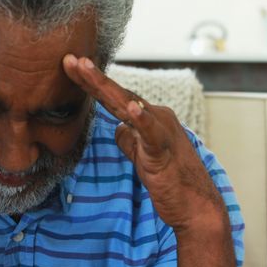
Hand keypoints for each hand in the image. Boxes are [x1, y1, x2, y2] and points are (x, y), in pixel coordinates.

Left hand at [63, 55, 225, 232]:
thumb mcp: (143, 157)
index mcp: (149, 119)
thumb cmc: (172, 182)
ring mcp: (161, 132)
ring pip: (128, 104)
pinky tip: (130, 108)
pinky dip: (141, 119)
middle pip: (117, 94)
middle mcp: (157, 118)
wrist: (197, 207)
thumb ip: (131, 140)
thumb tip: (119, 128)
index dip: (92, 83)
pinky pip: (151, 133)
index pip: (115, 98)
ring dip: (105, 86)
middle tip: (70, 59)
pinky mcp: (163, 152)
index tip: (71, 67)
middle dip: (91, 76)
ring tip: (85, 68)